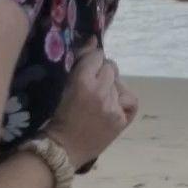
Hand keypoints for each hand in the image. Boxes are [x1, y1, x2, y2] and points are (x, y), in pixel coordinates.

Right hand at [53, 47, 136, 171]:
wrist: (62, 148)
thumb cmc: (57, 114)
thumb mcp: (61, 84)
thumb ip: (79, 61)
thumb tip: (94, 39)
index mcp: (81, 80)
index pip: (97, 55)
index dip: (92, 61)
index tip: (86, 70)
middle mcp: (99, 91)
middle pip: (111, 67)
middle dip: (102, 73)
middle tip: (92, 87)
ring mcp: (112, 106)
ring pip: (119, 82)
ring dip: (111, 86)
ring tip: (99, 99)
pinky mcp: (120, 119)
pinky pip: (130, 100)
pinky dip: (123, 100)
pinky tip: (113, 105)